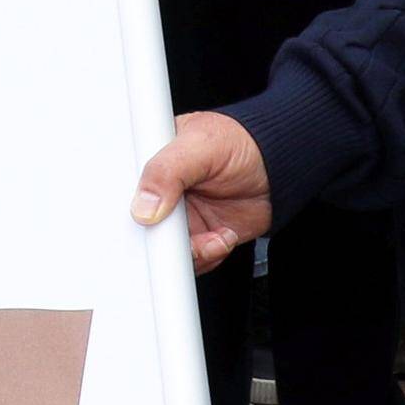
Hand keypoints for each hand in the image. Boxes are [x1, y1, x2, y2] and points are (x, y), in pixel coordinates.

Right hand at [130, 110, 274, 270]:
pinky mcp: (198, 236)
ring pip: (164, 250)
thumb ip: (168, 169)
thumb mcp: (201, 144)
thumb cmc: (242, 143)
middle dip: (159, 239)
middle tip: (180, 234)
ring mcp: (180, 216)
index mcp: (152, 160)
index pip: (125, 189)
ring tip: (210, 237)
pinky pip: (190, 260)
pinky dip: (206, 256)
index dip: (130, 209)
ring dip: (189, 252)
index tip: (146, 220)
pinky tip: (221, 237)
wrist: (279, 171)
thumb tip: (144, 206)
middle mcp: (162, 191)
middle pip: (141, 226)